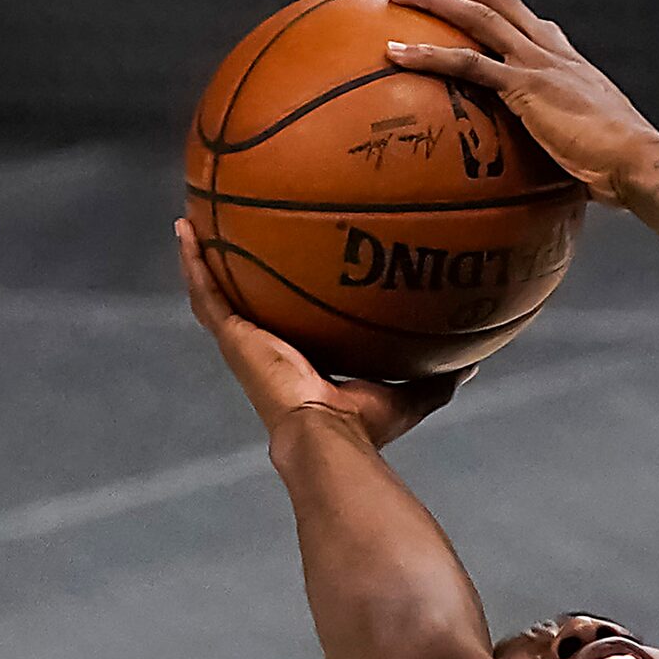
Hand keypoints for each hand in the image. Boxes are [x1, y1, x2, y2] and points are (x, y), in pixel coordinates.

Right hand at [175, 219, 463, 443]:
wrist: (328, 436)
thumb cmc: (364, 427)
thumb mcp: (409, 395)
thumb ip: (436, 377)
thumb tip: (472, 363)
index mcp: (303, 362)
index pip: (291, 324)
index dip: (286, 300)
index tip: (287, 273)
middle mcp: (269, 350)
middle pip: (248, 304)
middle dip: (239, 274)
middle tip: (229, 237)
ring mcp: (246, 343)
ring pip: (216, 294)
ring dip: (203, 259)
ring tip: (193, 222)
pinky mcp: (233, 336)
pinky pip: (206, 292)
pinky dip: (194, 261)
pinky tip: (185, 229)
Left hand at [385, 0, 658, 204]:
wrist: (639, 162)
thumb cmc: (625, 169)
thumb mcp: (598, 150)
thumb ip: (574, 150)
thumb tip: (569, 180)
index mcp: (572, 64)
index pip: (534, 24)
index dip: (501, 9)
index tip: (477, 1)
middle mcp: (553, 54)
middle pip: (498, 2)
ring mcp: (538, 65)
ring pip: (477, 17)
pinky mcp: (525, 87)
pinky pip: (466, 64)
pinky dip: (426, 55)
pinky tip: (394, 52)